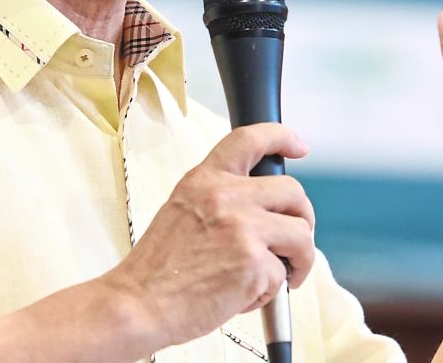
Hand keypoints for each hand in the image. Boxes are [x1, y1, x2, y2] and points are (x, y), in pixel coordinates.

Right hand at [104, 123, 314, 347]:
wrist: (139, 304)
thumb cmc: (158, 268)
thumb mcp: (182, 209)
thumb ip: (220, 199)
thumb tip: (262, 209)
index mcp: (206, 180)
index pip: (251, 139)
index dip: (282, 137)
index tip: (298, 146)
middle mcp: (227, 196)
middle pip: (293, 191)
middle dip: (303, 218)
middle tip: (295, 240)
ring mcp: (244, 228)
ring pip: (301, 235)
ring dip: (299, 259)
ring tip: (281, 276)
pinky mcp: (255, 263)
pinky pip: (283, 276)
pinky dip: (270, 292)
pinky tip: (243, 296)